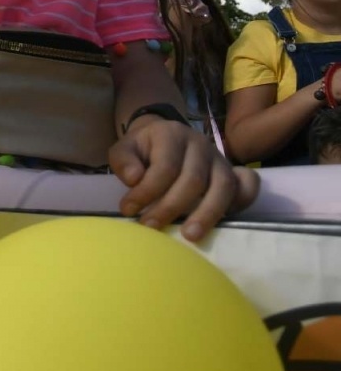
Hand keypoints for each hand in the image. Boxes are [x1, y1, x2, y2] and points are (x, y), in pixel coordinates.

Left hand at [109, 118, 259, 241]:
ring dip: (207, 214)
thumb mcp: (124, 149)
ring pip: (223, 187)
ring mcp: (220, 159)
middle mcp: (200, 144)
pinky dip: (243, 201)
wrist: (162, 137)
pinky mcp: (233, 173)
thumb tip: (134, 178)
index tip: (128, 210)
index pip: (165, 167)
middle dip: (171, 207)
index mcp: (171, 134)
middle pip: (193, 180)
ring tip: (189, 236)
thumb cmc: (142, 150)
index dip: (147, 192)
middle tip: (151, 226)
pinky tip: (225, 221)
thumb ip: (123, 161)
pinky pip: (248, 185)